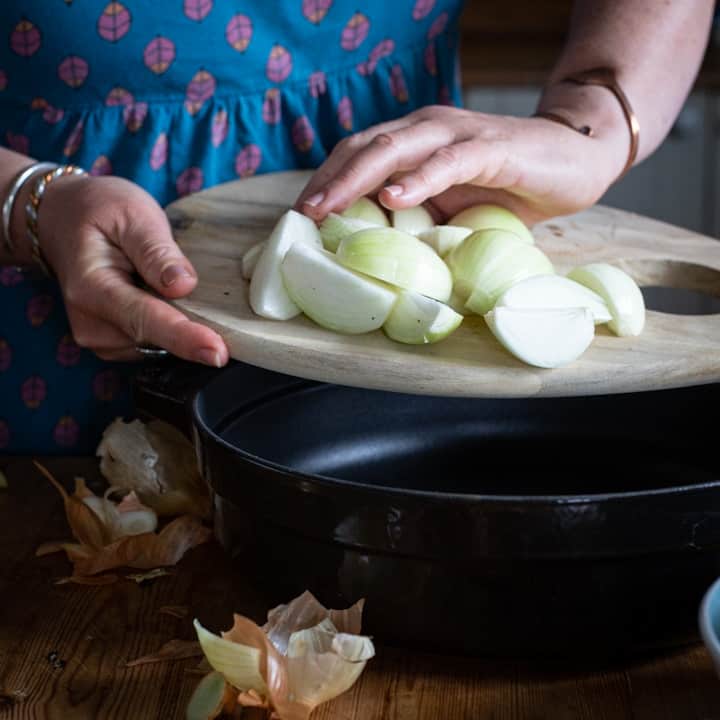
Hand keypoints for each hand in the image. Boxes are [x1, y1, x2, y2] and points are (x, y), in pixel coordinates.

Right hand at [37, 174, 227, 365]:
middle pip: (156, 338)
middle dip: (192, 327)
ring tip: (165, 281)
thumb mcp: (132, 214)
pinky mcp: (113, 345)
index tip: (217, 353)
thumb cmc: (99, 212)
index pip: (144, 320)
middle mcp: (90, 323)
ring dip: (178, 321)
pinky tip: (163, 298)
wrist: (63, 220)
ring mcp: (100, 338)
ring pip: (160, 344)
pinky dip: (170, 327)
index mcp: (91, 287)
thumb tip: (183, 286)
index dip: (184, 338)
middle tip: (210, 296)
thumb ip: (156, 251)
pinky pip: (155, 344)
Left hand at [296, 105, 626, 225]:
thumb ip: (415, 218)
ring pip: (395, 149)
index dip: (325, 181)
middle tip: (302, 216)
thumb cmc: (508, 188)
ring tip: (328, 209)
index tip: (299, 217)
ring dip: (357, 179)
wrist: (575, 160)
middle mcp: (428, 129)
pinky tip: (396, 199)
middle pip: (364, 148)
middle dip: (329, 182)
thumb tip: (373, 253)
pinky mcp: (492, 149)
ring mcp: (458, 135)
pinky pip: (450, 161)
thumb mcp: (450, 207)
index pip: (356, 155)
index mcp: (413, 142)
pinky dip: (421, 179)